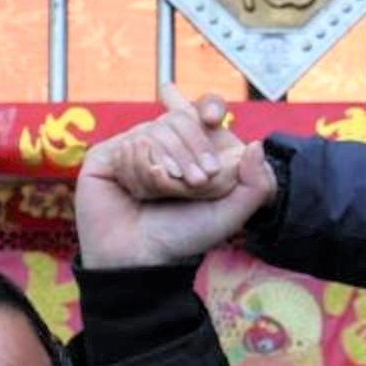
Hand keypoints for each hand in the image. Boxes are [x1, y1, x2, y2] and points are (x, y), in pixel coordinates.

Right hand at [74, 79, 274, 270]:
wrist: (142, 258)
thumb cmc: (183, 238)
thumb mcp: (229, 215)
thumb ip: (256, 185)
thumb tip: (258, 145)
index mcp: (192, 150)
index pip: (202, 110)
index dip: (210, 106)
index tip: (213, 118)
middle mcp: (162, 144)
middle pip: (181, 119)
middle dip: (192, 149)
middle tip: (196, 181)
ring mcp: (133, 147)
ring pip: (155, 131)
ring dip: (167, 165)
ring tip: (164, 192)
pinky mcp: (107, 155)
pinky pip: (129, 144)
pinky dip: (140, 169)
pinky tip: (137, 190)